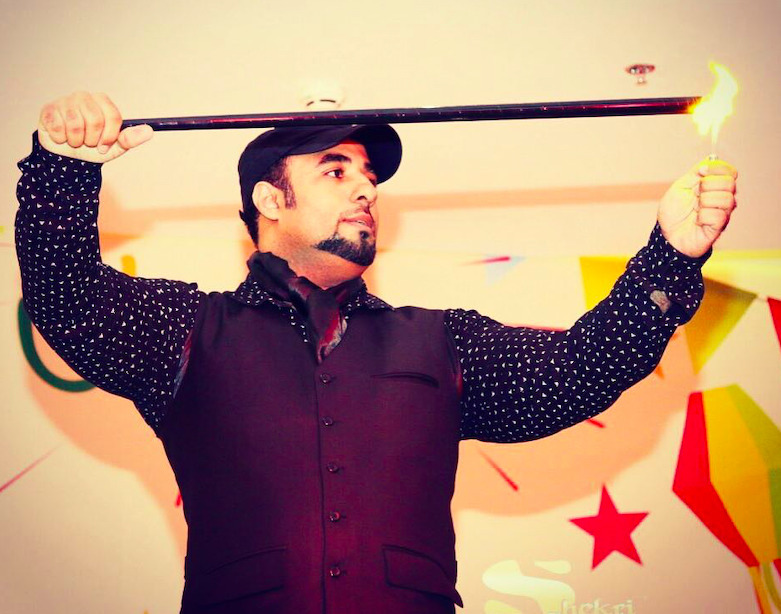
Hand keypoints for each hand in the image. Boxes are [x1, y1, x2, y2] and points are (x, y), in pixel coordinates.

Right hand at [37, 91, 152, 163]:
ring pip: (76, 125)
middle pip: (95, 120)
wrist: (67, 155)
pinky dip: (62, 139)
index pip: (113, 117)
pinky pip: (59, 128)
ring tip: (75, 140)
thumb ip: (131, 138)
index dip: (110, 136)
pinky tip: (62, 137)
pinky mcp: (48, 110)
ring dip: (76, 141)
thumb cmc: (92, 147)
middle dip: (93, 139)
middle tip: (87, 142)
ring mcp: (65, 101)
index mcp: (102, 101)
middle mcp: (84, 96)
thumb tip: (149, 131)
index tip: (104, 145)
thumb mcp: (115, 146)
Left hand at [657, 159, 737, 257]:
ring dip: (704, 202)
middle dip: (708, 185)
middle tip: (695, 194)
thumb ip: (694, 174)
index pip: (730, 172)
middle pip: (730, 183)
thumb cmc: (673, 213)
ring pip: (726, 198)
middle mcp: (722, 198)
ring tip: (695, 209)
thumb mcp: (679, 187)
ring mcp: (723, 212)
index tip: (701, 171)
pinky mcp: (719, 227)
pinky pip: (719, 215)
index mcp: (714, 187)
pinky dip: (703, 216)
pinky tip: (697, 220)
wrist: (666, 235)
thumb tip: (709, 162)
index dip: (718, 168)